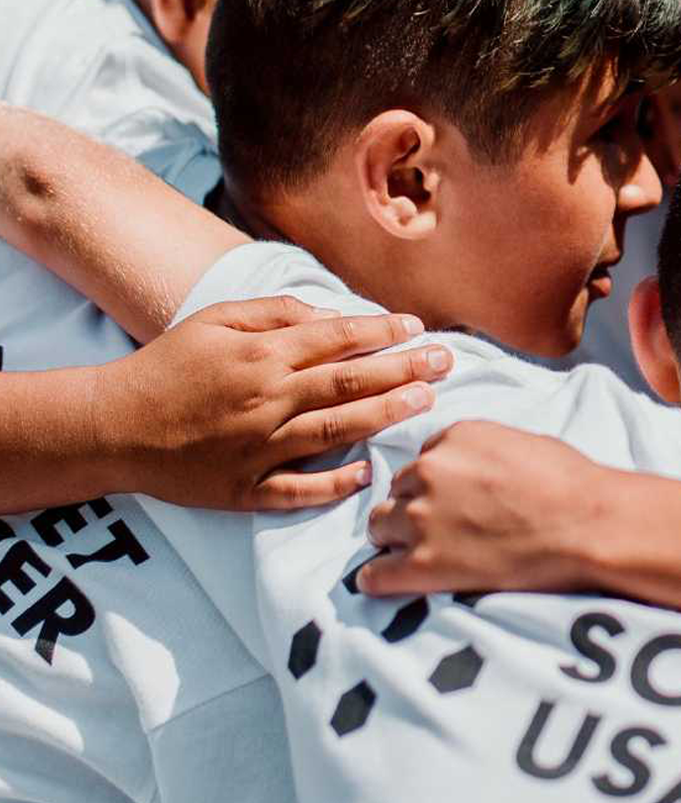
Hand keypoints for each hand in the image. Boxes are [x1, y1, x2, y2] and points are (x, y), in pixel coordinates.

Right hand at [99, 296, 449, 509]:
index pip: (337, 339)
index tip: (417, 327)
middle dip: (405, 369)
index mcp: (261, 356)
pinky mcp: (243, 488)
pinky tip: (367, 472)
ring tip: (427, 403)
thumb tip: (330, 315)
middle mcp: (266, 400)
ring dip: (385, 416)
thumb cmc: (169, 365)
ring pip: (335, 430)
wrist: (111, 425)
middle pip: (349, 382)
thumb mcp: (215, 320)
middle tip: (447, 361)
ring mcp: (257, 447)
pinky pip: (296, 490)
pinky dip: (333, 483)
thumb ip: (274, 313)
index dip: (382, 331)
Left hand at [360, 420, 605, 595]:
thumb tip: (470, 472)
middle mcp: (428, 472)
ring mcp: (421, 520)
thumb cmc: (569, 482)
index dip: (437, 481)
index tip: (455, 498)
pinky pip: (374, 575)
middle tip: (443, 527)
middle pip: (396, 490)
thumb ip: (479, 451)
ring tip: (423, 553)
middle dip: (414, 506)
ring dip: (396, 538)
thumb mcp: (520, 442)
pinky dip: (379, 579)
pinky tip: (393, 581)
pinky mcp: (423, 566)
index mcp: (453, 437)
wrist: (587, 525)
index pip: (422, 458)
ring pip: (378, 527)